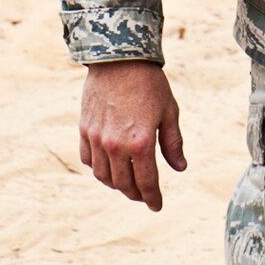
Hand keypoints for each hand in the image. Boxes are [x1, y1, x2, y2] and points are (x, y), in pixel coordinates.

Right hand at [79, 61, 185, 212]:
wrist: (120, 58)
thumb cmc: (150, 83)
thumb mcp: (169, 111)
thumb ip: (173, 143)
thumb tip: (180, 167)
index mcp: (140, 143)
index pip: (146, 182)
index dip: (152, 197)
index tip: (157, 206)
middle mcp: (115, 146)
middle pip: (123, 184)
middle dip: (135, 194)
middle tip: (144, 195)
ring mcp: (97, 139)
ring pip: (103, 176)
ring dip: (116, 184)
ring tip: (127, 183)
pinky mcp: (85, 130)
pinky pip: (88, 160)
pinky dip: (98, 168)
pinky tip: (108, 166)